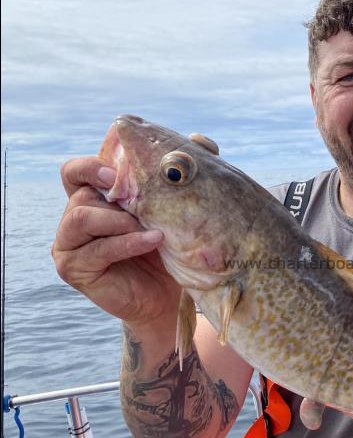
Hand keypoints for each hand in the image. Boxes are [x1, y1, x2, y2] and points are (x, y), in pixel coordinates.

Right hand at [52, 156, 180, 328]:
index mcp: (92, 199)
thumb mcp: (172, 210)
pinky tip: (154, 240)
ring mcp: (68, 244)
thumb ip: (180, 176)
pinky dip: (128, 242)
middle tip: (139, 197)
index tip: (118, 171)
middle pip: (79, 191)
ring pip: (82, 216)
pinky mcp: (73, 268)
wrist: (167, 298)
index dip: (91, 165)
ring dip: (120, 218)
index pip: (75, 170)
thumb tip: (199, 139)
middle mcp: (73, 218)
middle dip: (112, 192)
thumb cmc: (169, 250)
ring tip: (153, 226)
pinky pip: (98, 249)